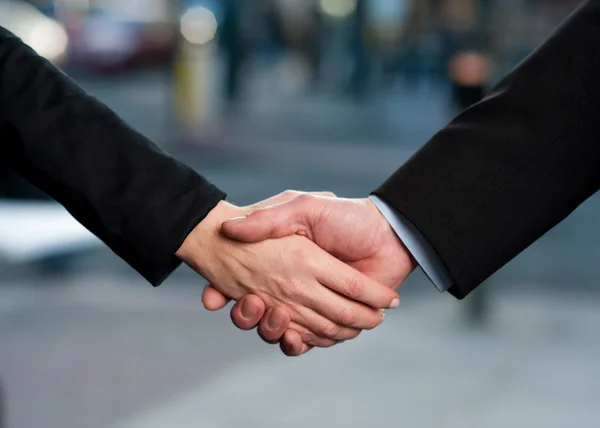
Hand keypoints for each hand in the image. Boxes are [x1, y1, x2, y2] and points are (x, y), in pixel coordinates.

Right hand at [177, 196, 400, 343]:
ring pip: (281, 330)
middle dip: (247, 315)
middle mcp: (294, 287)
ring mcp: (313, 306)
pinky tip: (295, 336)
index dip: (227, 292)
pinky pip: (310, 341)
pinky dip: (301, 343)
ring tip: (275, 316)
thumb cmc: (346, 217)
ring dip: (271, 330)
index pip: (245, 284)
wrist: (387, 234)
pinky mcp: (333, 322)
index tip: (214, 296)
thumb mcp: (303, 207)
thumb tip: (229, 229)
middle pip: (259, 312)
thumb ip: (269, 218)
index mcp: (284, 263)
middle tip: (251, 304)